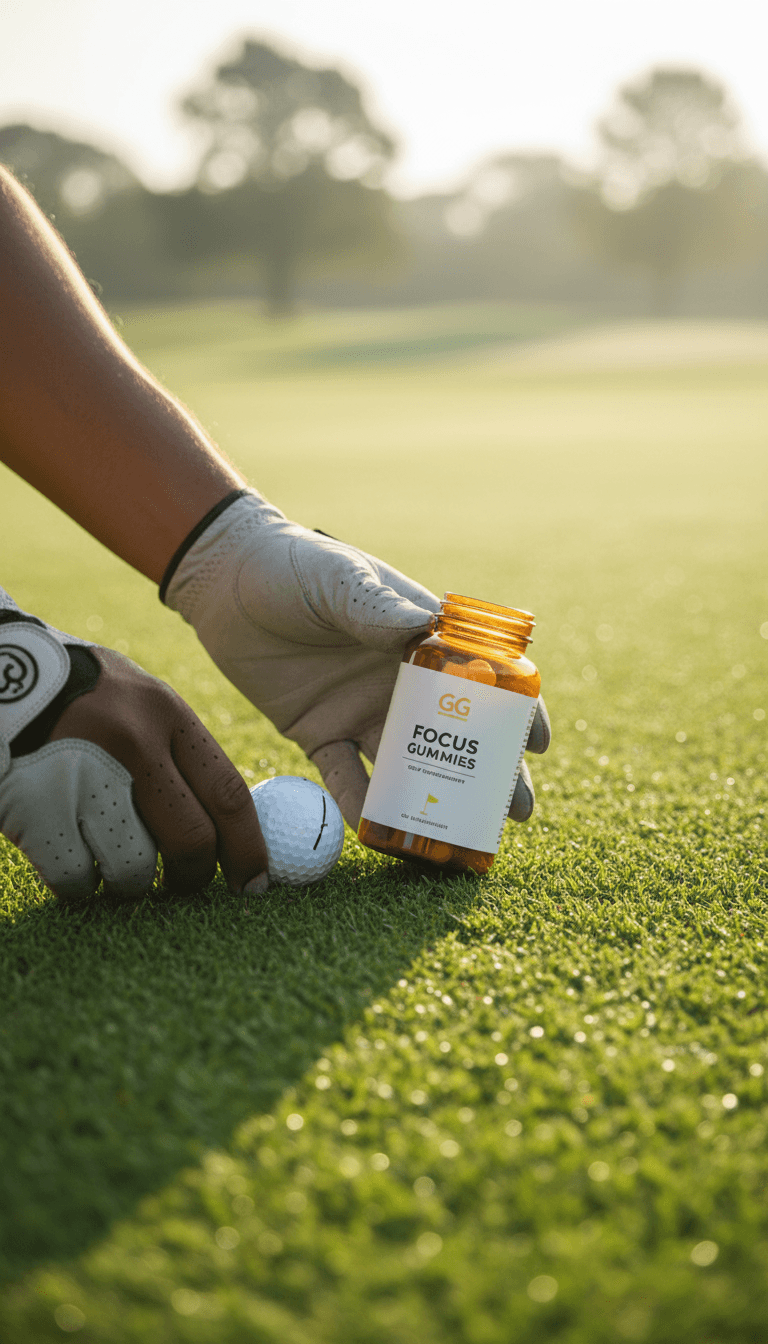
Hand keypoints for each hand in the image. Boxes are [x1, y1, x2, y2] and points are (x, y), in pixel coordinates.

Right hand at [0, 618, 267, 899]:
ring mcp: (82, 777)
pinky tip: (73, 865)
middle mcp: (133, 742)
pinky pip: (76, 878)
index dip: (248, 850)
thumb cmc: (73, 694)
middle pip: (191, 840)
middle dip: (192, 879)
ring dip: (130, 883)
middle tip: (183, 889)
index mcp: (166, 712)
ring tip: (112, 864)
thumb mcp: (135, 698)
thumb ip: (177, 749)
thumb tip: (230, 820)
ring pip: (135, 869)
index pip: (229, 793)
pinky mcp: (35, 808)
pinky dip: (80, 887)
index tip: (256, 885)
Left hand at [164, 493, 549, 827]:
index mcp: (420, 638)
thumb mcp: (337, 578)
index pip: (481, 676)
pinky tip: (380, 832)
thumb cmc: (292, 565)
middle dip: (485, 774)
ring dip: (433, 800)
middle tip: (514, 813)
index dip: (514, 709)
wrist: (224, 582)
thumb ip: (376, 607)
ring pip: (407, 766)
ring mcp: (362, 712)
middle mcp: (399, 682)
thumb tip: (425, 627)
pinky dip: (361, 806)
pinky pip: (345, 777)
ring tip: (459, 840)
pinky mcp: (319, 734)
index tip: (537, 743)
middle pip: (454, 734)